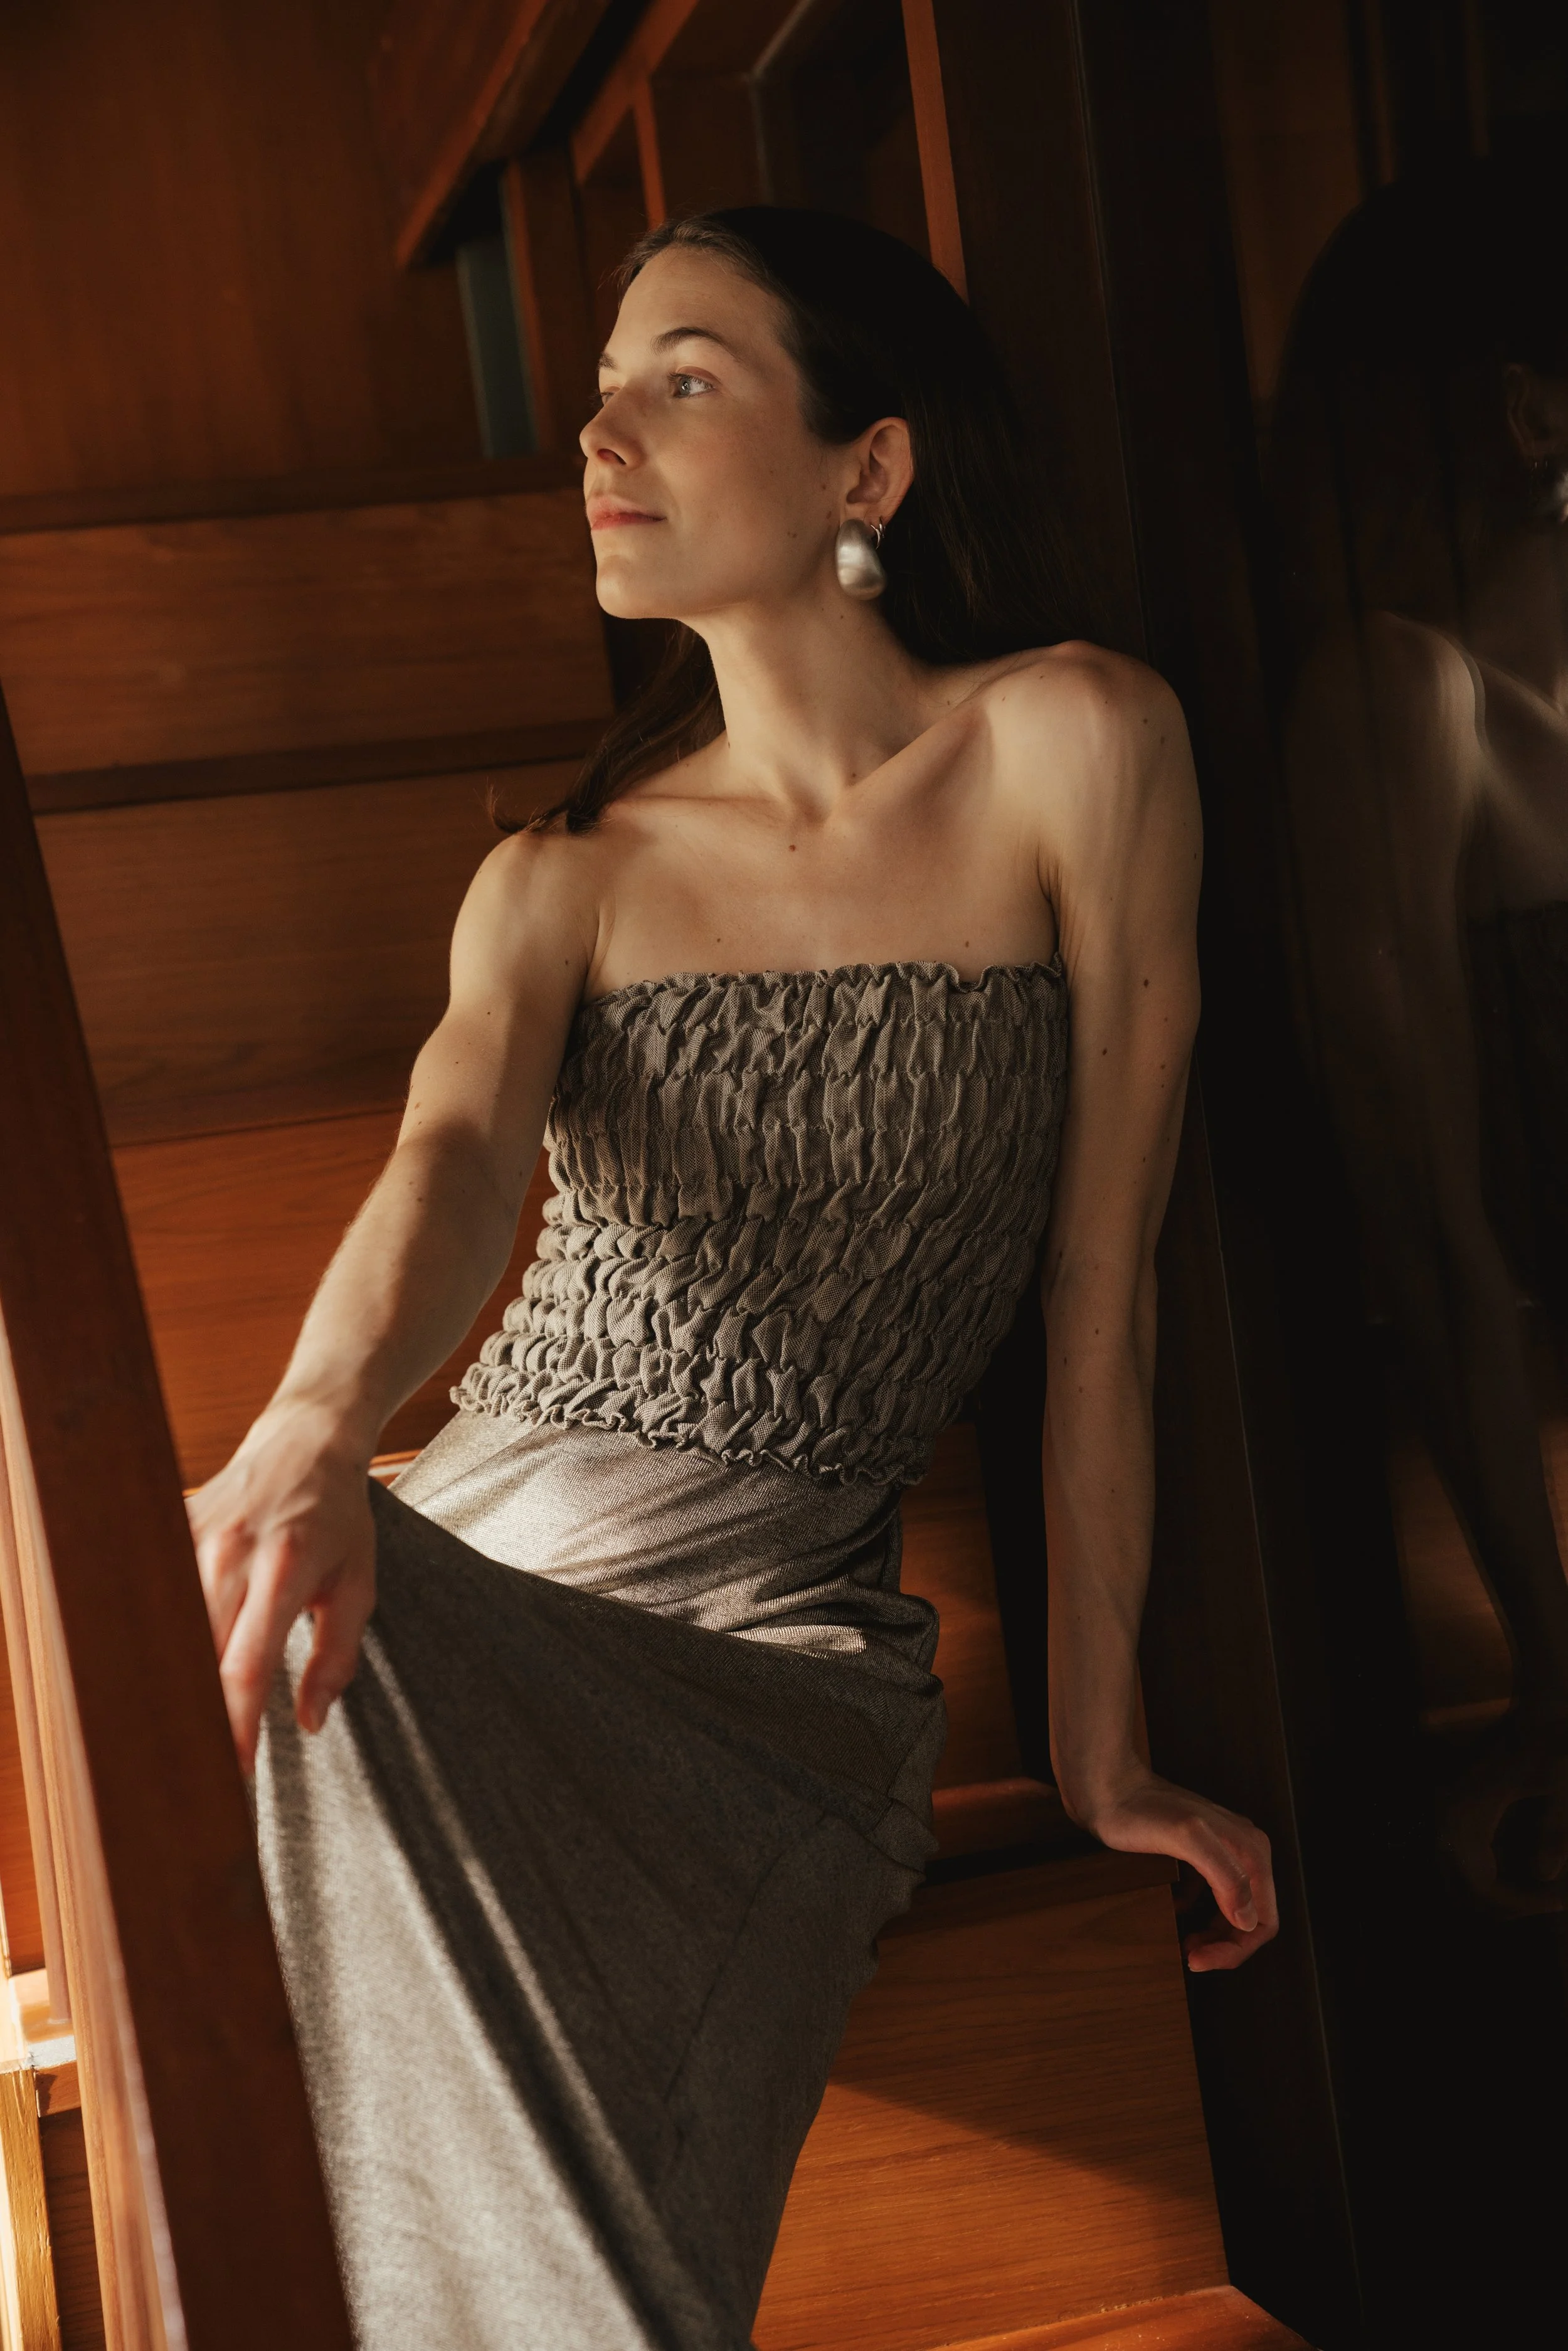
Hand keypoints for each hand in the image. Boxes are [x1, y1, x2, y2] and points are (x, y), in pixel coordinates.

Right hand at [186, 1402, 376, 1774]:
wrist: (305, 1440)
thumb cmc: (339, 1519)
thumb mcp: (359, 1584)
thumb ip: (337, 1657)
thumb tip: (309, 1723)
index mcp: (285, 1570)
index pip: (246, 1666)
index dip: (234, 1727)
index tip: (232, 1777)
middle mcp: (231, 1554)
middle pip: (195, 1656)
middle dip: (195, 1718)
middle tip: (197, 1775)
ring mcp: (193, 1539)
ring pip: (169, 1632)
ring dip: (171, 1685)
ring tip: (176, 1737)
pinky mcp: (171, 1530)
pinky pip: (158, 1598)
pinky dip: (160, 1640)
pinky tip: (162, 1675)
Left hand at [1067, 1766, 1278, 1971]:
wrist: (1104, 1783)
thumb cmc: (1137, 1810)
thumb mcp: (1183, 1838)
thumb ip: (1223, 1874)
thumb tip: (1248, 1920)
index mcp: (1249, 1849)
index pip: (1262, 1920)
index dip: (1235, 1949)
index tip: (1197, 1959)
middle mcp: (1242, 1849)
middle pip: (1250, 1917)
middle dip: (1225, 1946)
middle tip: (1190, 1958)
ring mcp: (1219, 1849)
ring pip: (1232, 1908)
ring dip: (1214, 1934)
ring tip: (1186, 1947)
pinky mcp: (1195, 1851)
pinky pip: (1210, 1894)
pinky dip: (1197, 1913)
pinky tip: (1174, 1913)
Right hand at [1438, 1705, 1567, 1914]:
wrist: (1543, 1702)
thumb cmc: (1556, 1739)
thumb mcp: (1563, 1780)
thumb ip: (1556, 1827)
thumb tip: (1545, 1875)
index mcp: (1467, 1812)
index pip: (1481, 1887)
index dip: (1520, 1905)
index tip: (1560, 1902)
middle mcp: (1449, 1816)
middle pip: (1465, 1888)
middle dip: (1508, 1905)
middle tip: (1553, 1902)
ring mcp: (1450, 1812)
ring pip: (1460, 1876)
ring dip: (1497, 1892)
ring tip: (1543, 1893)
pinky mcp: (1460, 1808)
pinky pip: (1466, 1859)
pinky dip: (1493, 1874)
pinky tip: (1528, 1872)